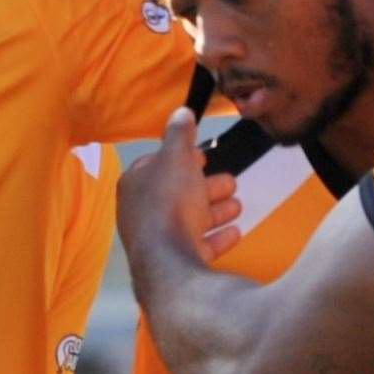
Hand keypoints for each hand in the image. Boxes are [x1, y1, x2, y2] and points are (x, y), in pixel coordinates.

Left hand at [117, 107, 241, 274]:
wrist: (168, 259)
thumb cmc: (169, 200)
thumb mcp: (176, 156)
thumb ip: (180, 134)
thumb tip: (181, 111)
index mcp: (135, 185)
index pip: (156, 165)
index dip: (181, 159)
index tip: (203, 157)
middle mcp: (142, 213)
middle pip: (178, 194)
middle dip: (206, 186)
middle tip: (230, 181)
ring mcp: (159, 241)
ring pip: (190, 220)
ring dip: (216, 211)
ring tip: (238, 204)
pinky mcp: (176, 262)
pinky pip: (199, 246)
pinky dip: (218, 238)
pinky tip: (236, 231)